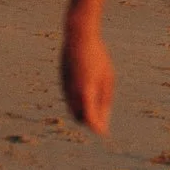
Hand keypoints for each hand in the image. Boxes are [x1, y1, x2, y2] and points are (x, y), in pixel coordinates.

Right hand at [61, 15, 114, 134]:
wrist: (77, 36)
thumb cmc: (98, 56)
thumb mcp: (108, 77)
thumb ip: (105, 99)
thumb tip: (104, 119)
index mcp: (86, 90)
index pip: (90, 119)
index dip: (97, 128)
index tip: (105, 133)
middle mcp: (72, 92)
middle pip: (79, 118)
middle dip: (89, 123)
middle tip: (102, 123)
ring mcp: (63, 87)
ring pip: (72, 110)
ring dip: (83, 114)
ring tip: (97, 109)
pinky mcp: (61, 82)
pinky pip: (69, 99)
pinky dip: (77, 103)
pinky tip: (88, 95)